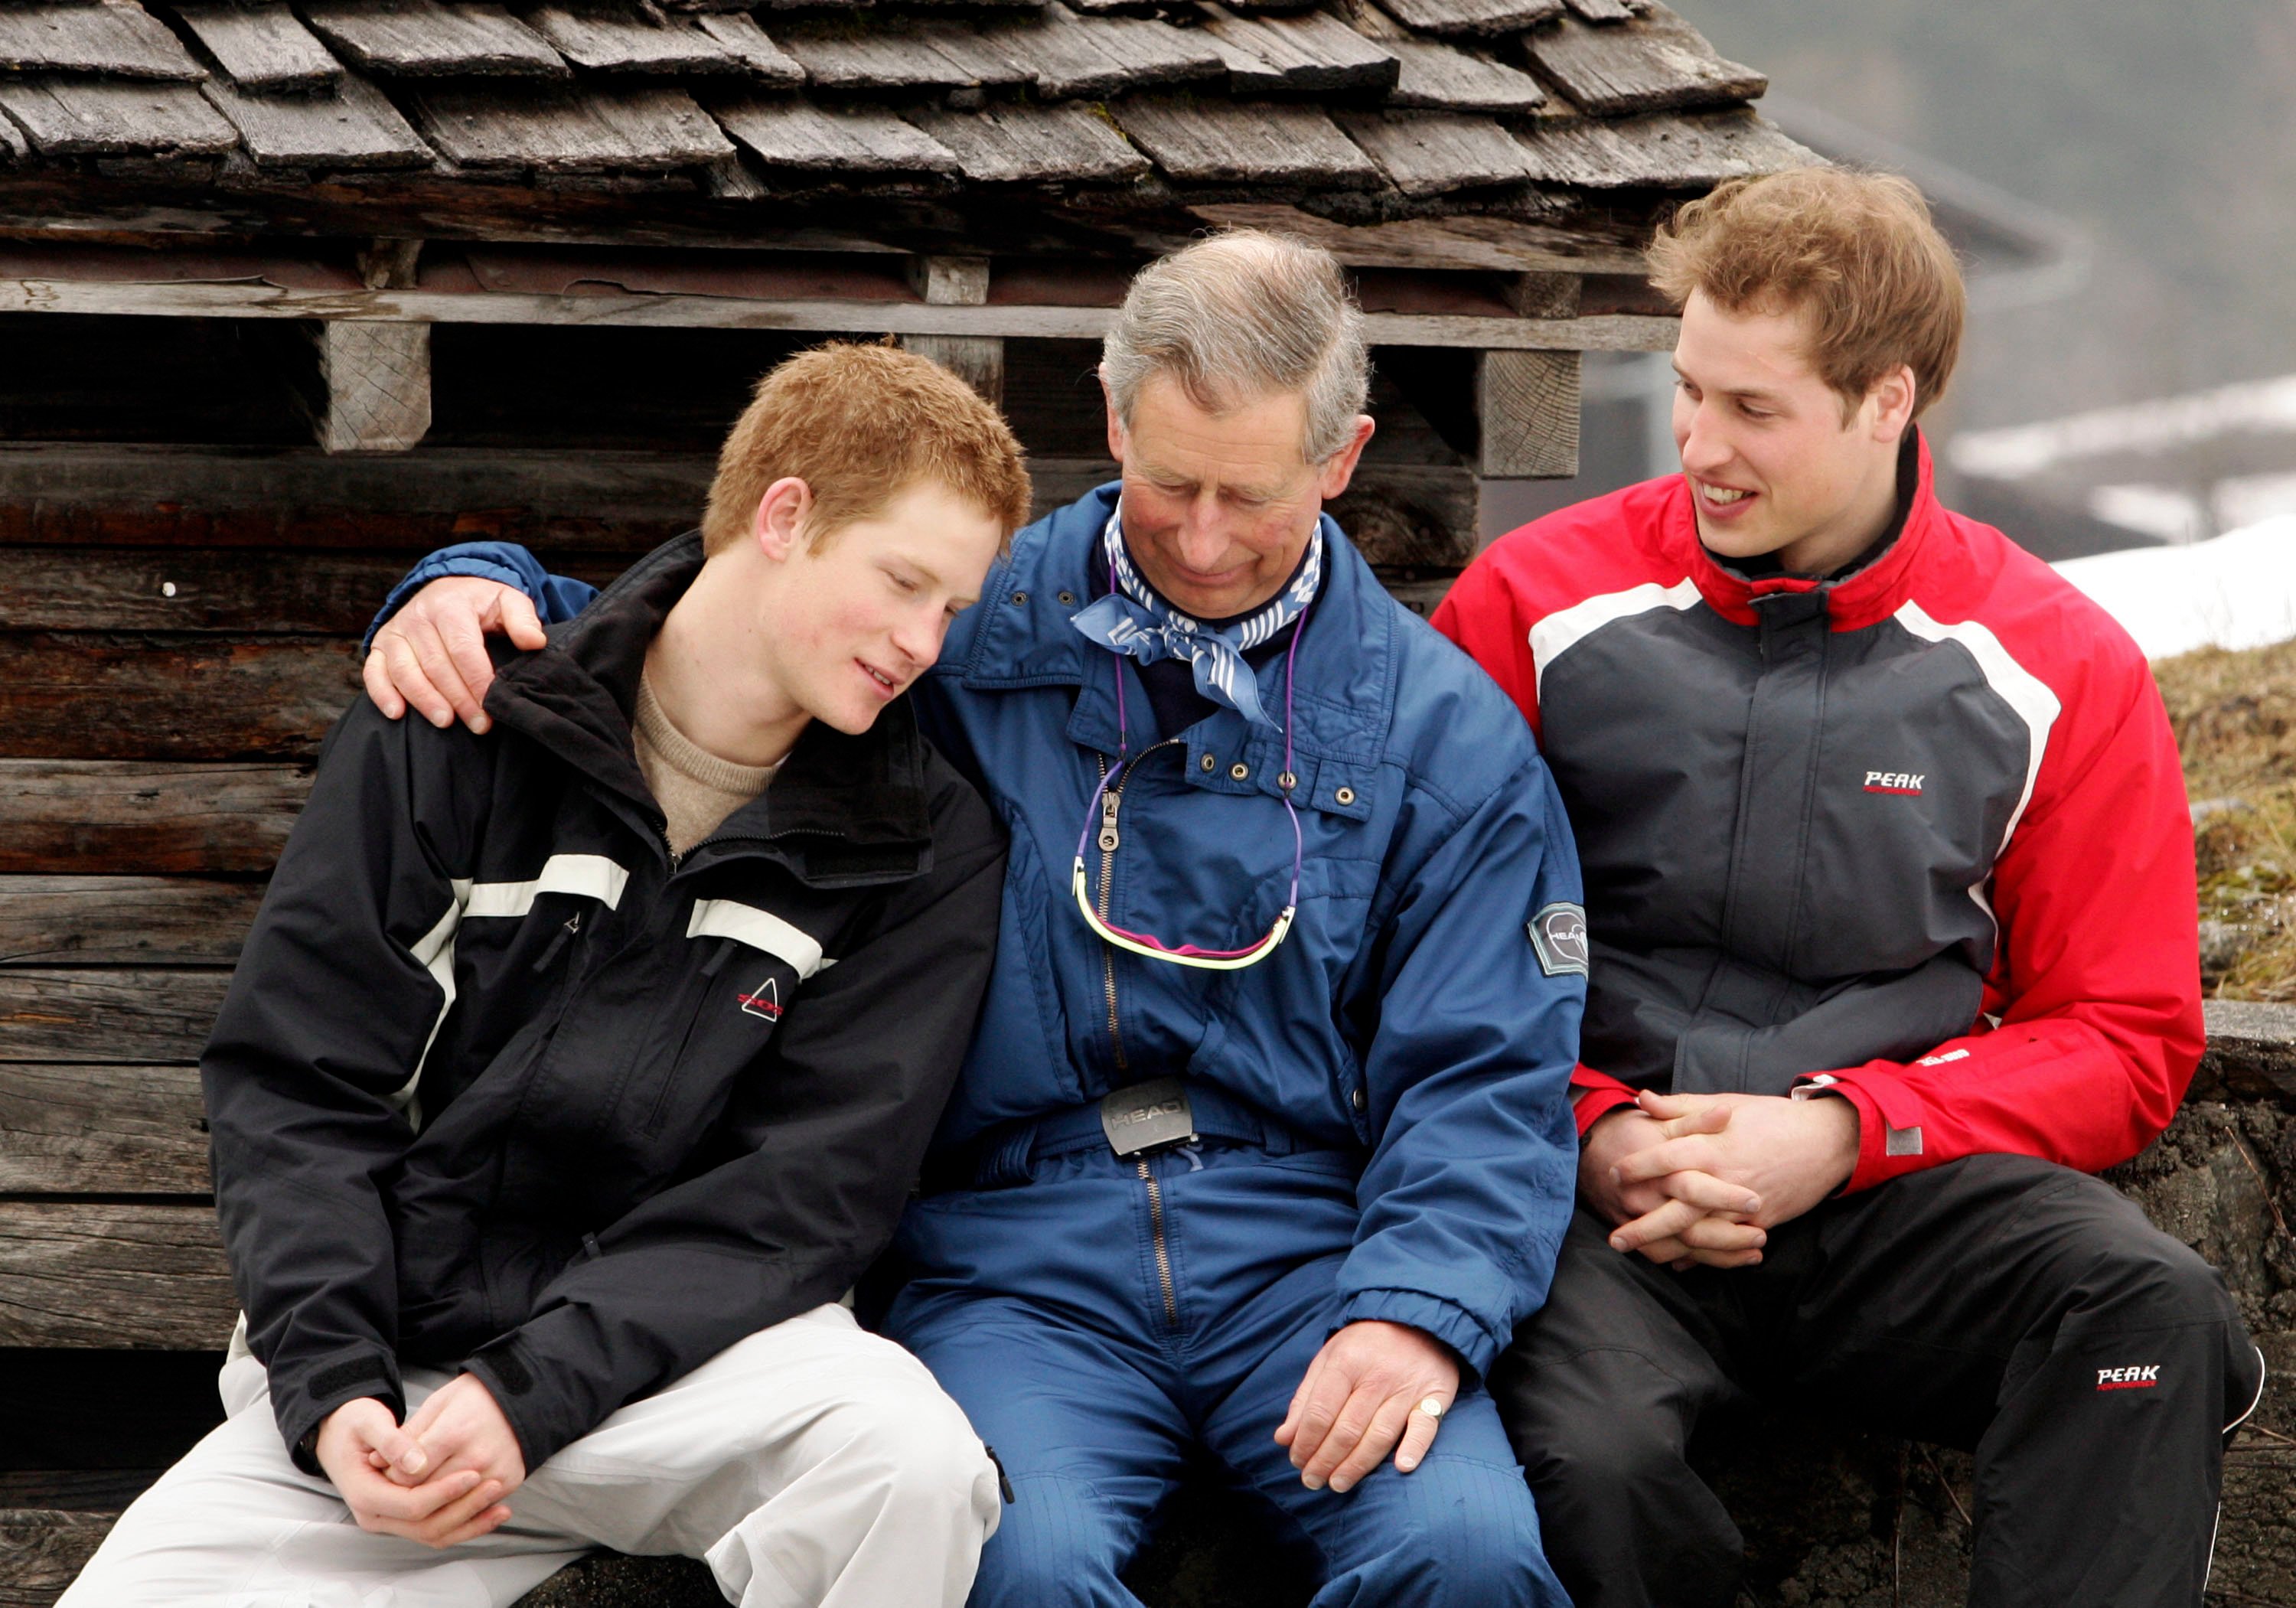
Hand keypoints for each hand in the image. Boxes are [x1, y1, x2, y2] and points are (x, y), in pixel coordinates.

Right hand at [314, 1396, 511, 1548]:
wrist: (339, 1434)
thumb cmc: (354, 1424)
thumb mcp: (369, 1423)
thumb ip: (393, 1443)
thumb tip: (416, 1464)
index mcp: (366, 1495)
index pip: (411, 1505)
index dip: (444, 1492)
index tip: (474, 1474)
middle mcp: (375, 1516)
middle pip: (425, 1526)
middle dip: (463, 1509)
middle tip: (494, 1487)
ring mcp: (389, 1521)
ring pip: (432, 1533)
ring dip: (468, 1522)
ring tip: (500, 1505)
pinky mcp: (402, 1518)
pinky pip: (434, 1529)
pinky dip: (462, 1524)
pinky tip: (489, 1512)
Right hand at [362, 577, 544, 733]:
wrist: (447, 588)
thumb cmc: (481, 603)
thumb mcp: (508, 600)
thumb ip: (523, 619)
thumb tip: (535, 642)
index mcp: (450, 606)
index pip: (464, 650)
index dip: (478, 682)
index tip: (494, 708)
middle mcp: (418, 617)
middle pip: (437, 666)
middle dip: (459, 699)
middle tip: (479, 725)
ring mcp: (396, 631)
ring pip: (406, 671)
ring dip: (425, 700)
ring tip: (446, 722)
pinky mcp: (381, 644)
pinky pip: (374, 671)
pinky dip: (382, 693)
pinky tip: (397, 714)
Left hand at [386, 1373, 526, 1504]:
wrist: (524, 1398)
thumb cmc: (475, 1398)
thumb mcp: (437, 1404)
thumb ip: (408, 1436)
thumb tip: (375, 1462)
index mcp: (454, 1434)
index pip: (409, 1475)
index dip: (393, 1478)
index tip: (388, 1473)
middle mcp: (476, 1458)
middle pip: (428, 1495)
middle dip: (408, 1495)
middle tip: (398, 1489)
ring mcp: (495, 1473)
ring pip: (450, 1509)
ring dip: (431, 1507)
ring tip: (420, 1496)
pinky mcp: (509, 1482)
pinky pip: (475, 1509)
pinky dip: (458, 1508)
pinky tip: (447, 1499)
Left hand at [1274, 1320, 1456, 1493]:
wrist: (1417, 1318)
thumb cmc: (1364, 1345)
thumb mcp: (1328, 1359)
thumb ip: (1305, 1399)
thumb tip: (1283, 1438)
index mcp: (1346, 1363)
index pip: (1320, 1412)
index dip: (1305, 1442)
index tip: (1296, 1461)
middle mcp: (1377, 1376)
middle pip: (1347, 1429)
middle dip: (1325, 1461)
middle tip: (1312, 1481)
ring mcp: (1407, 1388)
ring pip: (1379, 1435)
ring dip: (1356, 1466)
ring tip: (1338, 1484)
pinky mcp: (1435, 1396)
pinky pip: (1425, 1426)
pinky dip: (1415, 1447)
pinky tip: (1401, 1467)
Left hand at [1607, 1090, 1859, 1261]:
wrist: (1825, 1141)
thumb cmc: (1771, 1118)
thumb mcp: (1725, 1103)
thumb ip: (1681, 1107)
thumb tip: (1642, 1100)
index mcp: (1713, 1147)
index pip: (1665, 1159)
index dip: (1636, 1167)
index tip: (1612, 1174)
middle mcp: (1724, 1180)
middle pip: (1677, 1211)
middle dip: (1644, 1227)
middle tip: (1615, 1239)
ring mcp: (1744, 1207)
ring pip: (1700, 1236)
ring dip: (1668, 1249)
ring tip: (1641, 1255)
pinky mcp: (1760, 1223)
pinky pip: (1726, 1247)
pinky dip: (1702, 1257)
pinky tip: (1679, 1262)